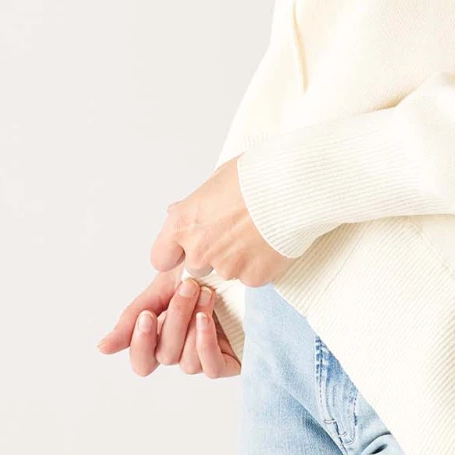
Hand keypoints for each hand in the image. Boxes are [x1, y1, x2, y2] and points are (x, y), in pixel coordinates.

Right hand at [96, 263, 240, 379]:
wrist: (237, 255)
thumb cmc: (200, 271)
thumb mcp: (162, 288)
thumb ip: (132, 317)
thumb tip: (101, 349)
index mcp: (162, 336)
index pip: (142, 361)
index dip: (140, 344)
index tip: (147, 315)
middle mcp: (183, 350)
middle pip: (164, 355)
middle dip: (174, 319)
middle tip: (188, 287)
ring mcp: (205, 356)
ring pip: (186, 362)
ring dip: (192, 326)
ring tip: (206, 294)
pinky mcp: (230, 361)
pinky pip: (210, 368)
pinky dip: (204, 344)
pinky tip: (206, 319)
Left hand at [148, 156, 293, 289]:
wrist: (292, 186)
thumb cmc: (256, 176)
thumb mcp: (215, 181)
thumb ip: (194, 205)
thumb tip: (180, 212)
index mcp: (184, 224)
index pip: (161, 257)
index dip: (176, 253)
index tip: (187, 248)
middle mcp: (199, 251)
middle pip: (196, 266)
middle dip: (211, 254)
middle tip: (234, 233)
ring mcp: (226, 267)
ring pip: (227, 271)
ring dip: (238, 258)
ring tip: (257, 232)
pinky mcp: (253, 278)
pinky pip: (252, 276)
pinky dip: (260, 264)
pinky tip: (270, 242)